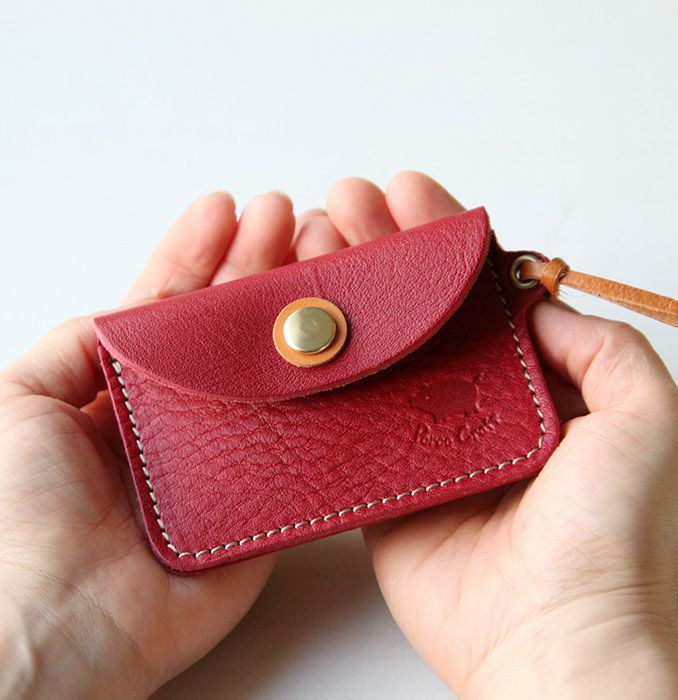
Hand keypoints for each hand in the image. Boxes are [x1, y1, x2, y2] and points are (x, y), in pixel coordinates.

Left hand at [0, 190, 312, 698]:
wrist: (58, 625)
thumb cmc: (21, 515)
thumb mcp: (16, 403)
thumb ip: (71, 348)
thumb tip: (123, 316)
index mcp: (127, 389)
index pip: (171, 305)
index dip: (198, 253)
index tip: (226, 206)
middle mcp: (183, 414)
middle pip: (231, 327)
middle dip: (258, 265)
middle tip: (290, 214)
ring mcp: (228, 452)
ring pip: (274, 370)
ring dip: (298, 312)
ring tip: (322, 250)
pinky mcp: (263, 496)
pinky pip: (302, 436)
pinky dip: (326, 389)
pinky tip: (344, 339)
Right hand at [350, 174, 677, 697]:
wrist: (551, 640)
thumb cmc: (610, 535)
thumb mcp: (651, 419)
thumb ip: (604, 346)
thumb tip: (537, 302)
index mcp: (529, 382)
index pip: (476, 293)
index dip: (443, 241)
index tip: (408, 195)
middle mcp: (470, 404)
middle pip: (416, 312)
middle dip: (382, 250)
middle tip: (343, 202)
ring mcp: (420, 439)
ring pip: (375, 353)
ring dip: (344, 296)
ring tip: (309, 239)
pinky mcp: (381, 480)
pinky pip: (346, 417)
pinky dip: (320, 371)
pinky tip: (296, 322)